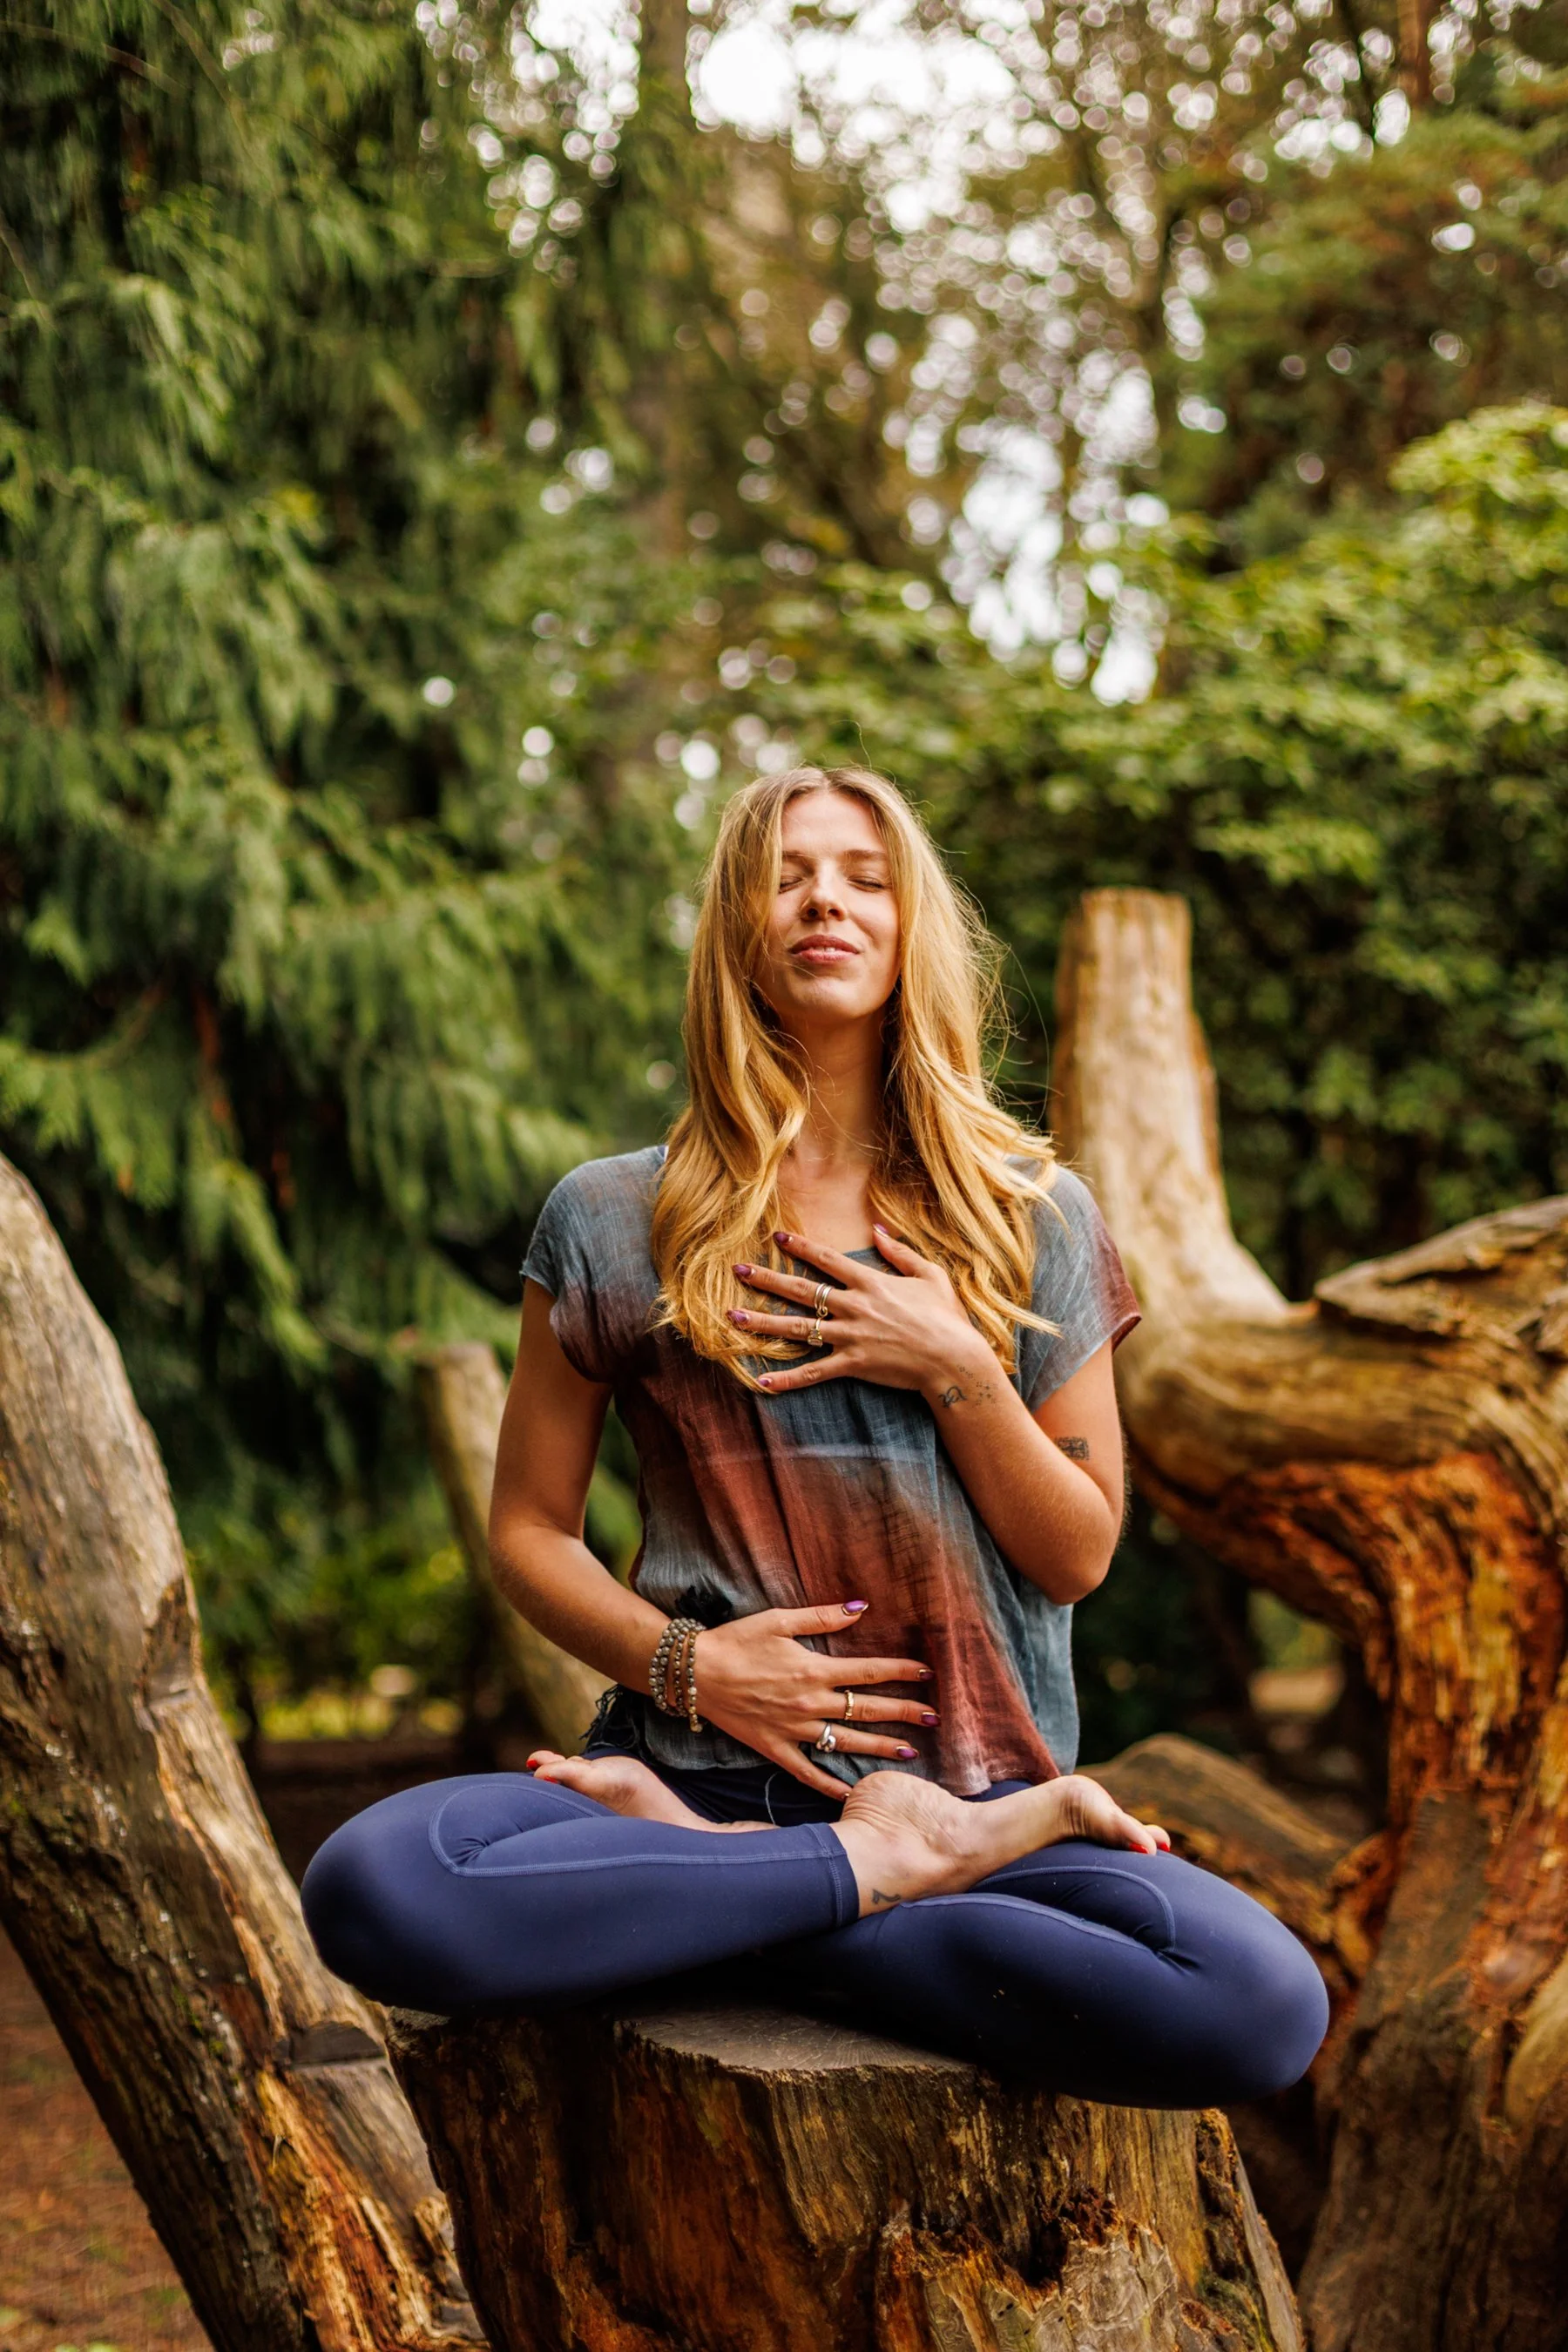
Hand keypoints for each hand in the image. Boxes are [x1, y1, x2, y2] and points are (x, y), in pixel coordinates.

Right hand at [693, 1600, 936, 1798]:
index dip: (901, 1672)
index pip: (869, 1672)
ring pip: (846, 1742)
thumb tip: (862, 1607)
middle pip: (866, 1709)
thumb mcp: (779, 1619)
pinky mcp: (774, 1748)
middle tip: (933, 1717)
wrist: (694, 1673)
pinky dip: (830, 1784)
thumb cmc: (737, 1641)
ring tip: (911, 1752)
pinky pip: (808, 1772)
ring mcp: (793, 1730)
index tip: (927, 1674)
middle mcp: (809, 1703)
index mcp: (813, 1669)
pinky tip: (853, 1791)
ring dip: (881, 1747)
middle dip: (904, 1712)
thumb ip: (823, 1616)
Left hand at [729, 1226, 995, 1399]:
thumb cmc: (947, 1318)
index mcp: (871, 1283)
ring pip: (798, 1328)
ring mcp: (851, 1336)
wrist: (954, 1359)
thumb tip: (878, 1230)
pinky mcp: (853, 1365)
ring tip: (733, 1317)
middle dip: (767, 1279)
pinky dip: (787, 1380)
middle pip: (801, 1290)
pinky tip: (762, 1383)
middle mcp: (854, 1306)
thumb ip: (901, 1252)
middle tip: (738, 1271)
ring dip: (763, 1322)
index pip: (827, 1260)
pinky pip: (813, 1372)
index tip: (777, 1237)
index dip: (801, 1247)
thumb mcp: (930, 1275)